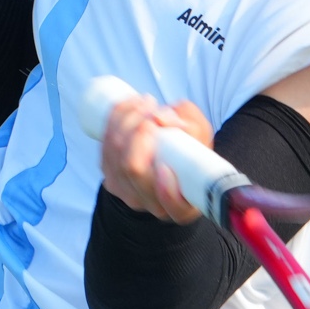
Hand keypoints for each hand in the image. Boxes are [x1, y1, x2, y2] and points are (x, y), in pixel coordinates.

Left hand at [100, 94, 214, 224]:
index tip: (166, 166)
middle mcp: (153, 206)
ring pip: (115, 153)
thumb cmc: (192, 152)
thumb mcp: (204, 140)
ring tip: (147, 101)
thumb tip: (161, 118)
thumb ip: (193, 127)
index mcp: (183, 207)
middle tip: (155, 111)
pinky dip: (116, 120)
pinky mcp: (110, 177)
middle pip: (134, 170)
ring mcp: (127, 193)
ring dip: (128, 119)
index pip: (174, 207)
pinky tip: (130, 105)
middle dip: (139, 131)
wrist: (171, 158)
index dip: (166, 190)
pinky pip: (105, 146)